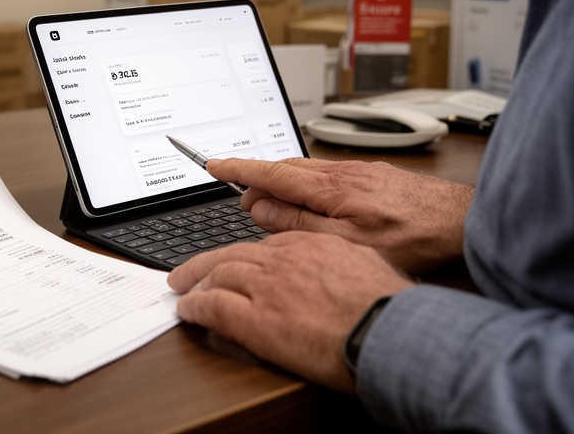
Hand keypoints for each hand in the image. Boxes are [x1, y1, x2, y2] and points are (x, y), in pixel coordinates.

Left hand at [167, 232, 413, 392]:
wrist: (389, 330)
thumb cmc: (388, 307)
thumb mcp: (369, 265)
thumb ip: (344, 262)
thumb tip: (341, 272)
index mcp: (312, 244)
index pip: (265, 243)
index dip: (243, 254)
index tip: (234, 262)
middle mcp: (285, 259)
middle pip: (233, 254)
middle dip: (206, 263)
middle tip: (189, 271)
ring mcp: (268, 286)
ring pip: (218, 274)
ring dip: (195, 282)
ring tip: (183, 289)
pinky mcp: (256, 319)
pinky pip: (213, 306)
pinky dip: (195, 307)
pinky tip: (187, 312)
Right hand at [206, 157, 472, 272]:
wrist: (464, 222)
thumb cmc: (414, 237)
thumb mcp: (347, 243)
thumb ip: (300, 224)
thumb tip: (263, 209)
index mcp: (331, 187)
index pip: (273, 172)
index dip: (240, 168)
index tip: (215, 165)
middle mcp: (343, 172)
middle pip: (287, 167)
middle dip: (258, 176)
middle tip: (240, 194)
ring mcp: (360, 170)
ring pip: (308, 168)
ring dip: (283, 178)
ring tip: (271, 199)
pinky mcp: (375, 175)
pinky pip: (327, 172)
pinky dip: (307, 181)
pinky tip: (312, 197)